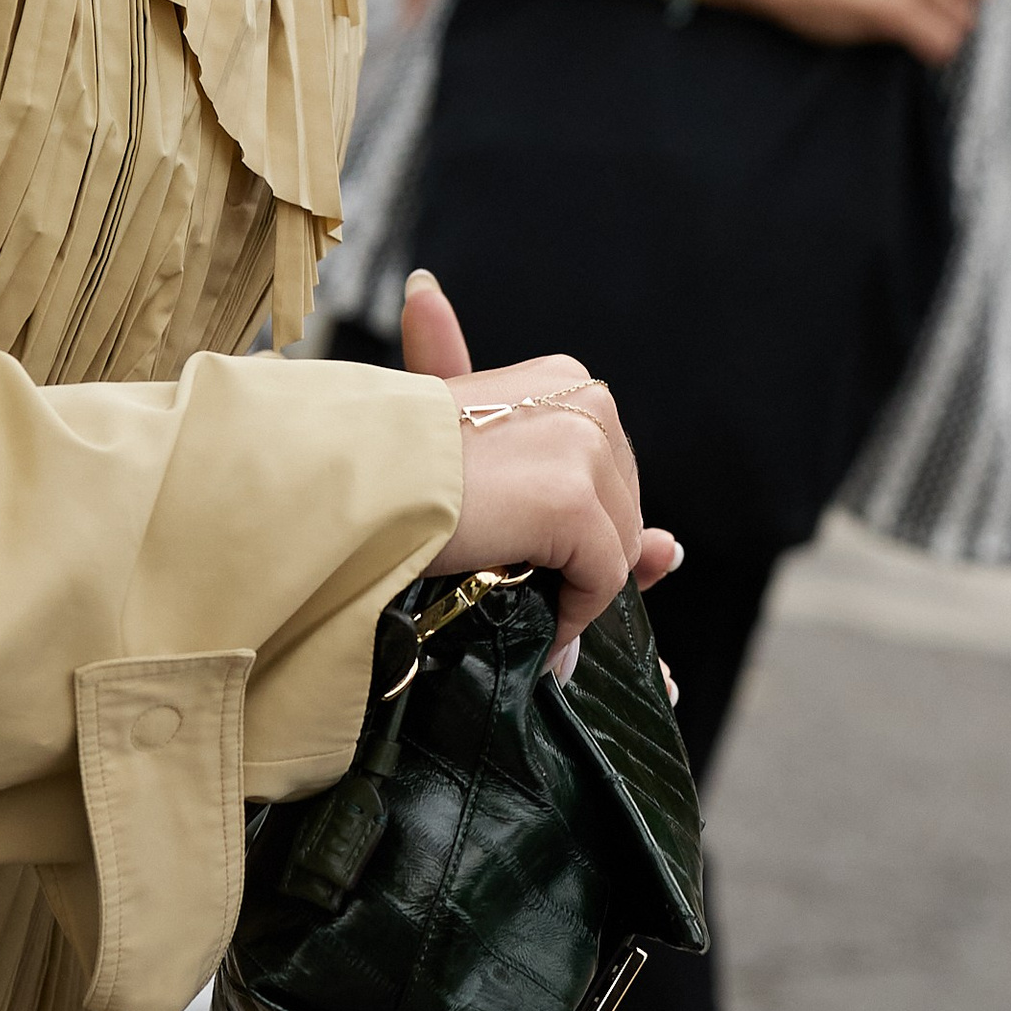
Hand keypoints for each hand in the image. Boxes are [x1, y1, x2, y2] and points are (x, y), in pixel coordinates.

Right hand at [404, 270, 678, 661]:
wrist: (348, 471)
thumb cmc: (386, 461)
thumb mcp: (474, 465)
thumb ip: (551, 479)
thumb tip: (662, 543)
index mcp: (561, 380)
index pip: (611, 470)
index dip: (598, 529)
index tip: (605, 567)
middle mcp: (584, 398)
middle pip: (622, 511)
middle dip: (583, 559)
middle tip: (523, 587)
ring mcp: (582, 446)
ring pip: (616, 547)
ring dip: (575, 590)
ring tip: (517, 606)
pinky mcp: (572, 501)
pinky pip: (602, 578)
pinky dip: (574, 615)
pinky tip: (531, 629)